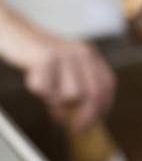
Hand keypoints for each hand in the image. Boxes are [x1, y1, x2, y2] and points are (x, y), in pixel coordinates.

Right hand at [0, 9, 114, 130]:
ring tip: (49, 99)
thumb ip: (78, 86)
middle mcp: (82, 52)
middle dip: (87, 115)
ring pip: (72, 94)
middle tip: (78, 127)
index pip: (107, 83)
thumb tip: (84, 117)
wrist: (15, 33)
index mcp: (90, 54)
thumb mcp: (66, 67)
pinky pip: (48, 90)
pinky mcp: (45, 58)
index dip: (104, 104)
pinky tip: (38, 84)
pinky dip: (42, 96)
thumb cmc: (40, 56)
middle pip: (94, 92)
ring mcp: (65, 54)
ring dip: (59, 103)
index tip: (97, 120)